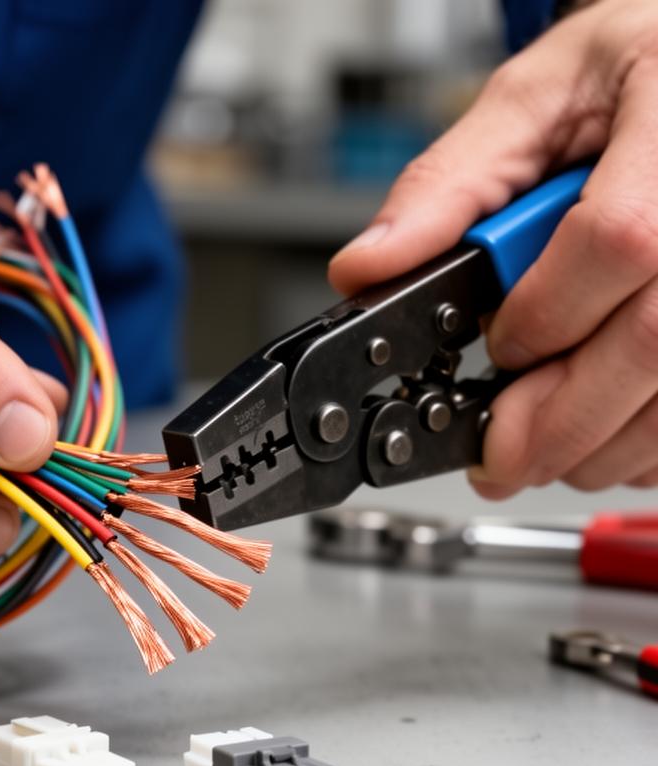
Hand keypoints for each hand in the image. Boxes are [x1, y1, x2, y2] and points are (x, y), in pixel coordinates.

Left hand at [328, 0, 657, 499]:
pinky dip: (639, 445)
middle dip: (556, 421)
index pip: (618, 243)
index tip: (497, 347)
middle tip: (497, 455)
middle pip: (653, 342)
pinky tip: (598, 432)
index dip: (544, 315)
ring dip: (596, 447)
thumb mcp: (532, 101)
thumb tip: (369, 269)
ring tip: (538, 449)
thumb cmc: (630, 76)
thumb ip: (448, 187)